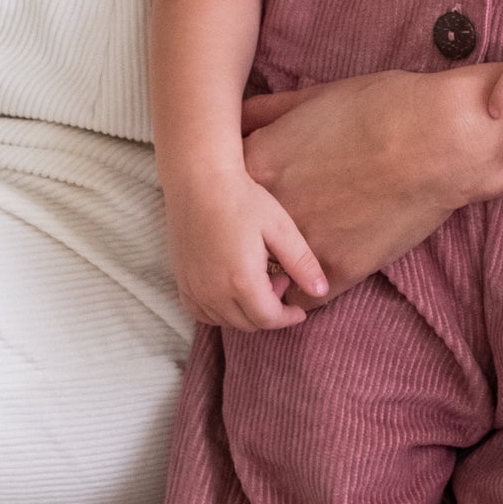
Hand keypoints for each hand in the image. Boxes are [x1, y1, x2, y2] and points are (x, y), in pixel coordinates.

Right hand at [165, 167, 327, 332]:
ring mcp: (194, 288)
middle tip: (278, 279)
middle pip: (248, 323)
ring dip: (245, 311)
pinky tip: (230, 287)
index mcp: (241, 281)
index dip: (288, 317)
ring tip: (256, 278)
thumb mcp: (280, 229)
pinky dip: (219, 310)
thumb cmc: (243, 200)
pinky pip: (201, 312)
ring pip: (225, 320)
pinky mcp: (181, 281)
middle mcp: (213, 292)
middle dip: (269, 310)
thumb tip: (321, 291)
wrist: (199, 180)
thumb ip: (302, 264)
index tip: (299, 309)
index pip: (269, 319)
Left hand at [241, 68, 502, 298]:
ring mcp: (301, 245)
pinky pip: (303, 299)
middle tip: (252, 241)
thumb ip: (266, 112)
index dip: (232, 198)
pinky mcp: (338, 271)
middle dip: (244, 241)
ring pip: (265, 276)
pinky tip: (304, 289)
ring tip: (274, 271)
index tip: (239, 201)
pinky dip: (301, 296)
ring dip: (268, 275)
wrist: (438, 139)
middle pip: (237, 238)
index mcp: (257, 163)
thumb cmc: (381, 107)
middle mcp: (268, 210)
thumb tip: (239, 118)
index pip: (220, 192)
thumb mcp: (313, 97)